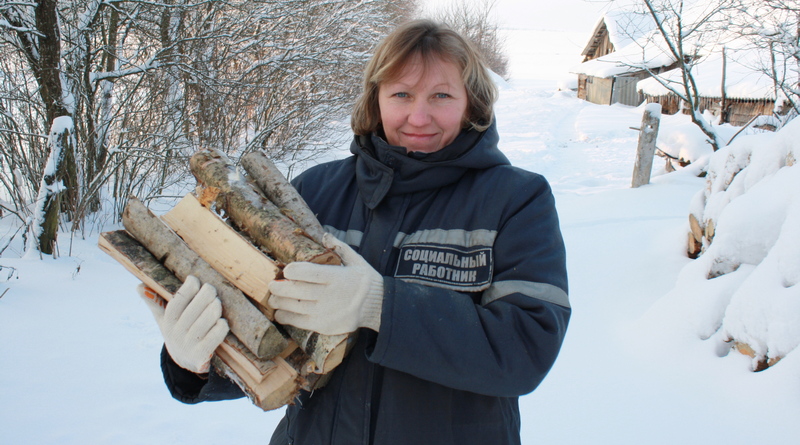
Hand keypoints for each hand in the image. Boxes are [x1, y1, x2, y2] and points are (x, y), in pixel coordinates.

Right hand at [138, 275, 228, 372]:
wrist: (186, 361)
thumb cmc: (177, 331)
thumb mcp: (163, 319)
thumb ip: (154, 302)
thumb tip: (138, 286)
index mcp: (167, 322)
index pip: (176, 303)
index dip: (187, 289)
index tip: (194, 279)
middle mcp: (176, 334)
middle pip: (193, 311)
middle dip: (205, 296)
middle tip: (211, 289)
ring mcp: (189, 346)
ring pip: (205, 322)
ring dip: (214, 309)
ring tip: (217, 302)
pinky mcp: (202, 356)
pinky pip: (214, 337)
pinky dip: (220, 327)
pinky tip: (222, 321)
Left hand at [268, 233, 383, 334]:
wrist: (378, 307)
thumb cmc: (364, 281)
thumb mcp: (357, 261)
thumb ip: (340, 248)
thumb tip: (324, 235)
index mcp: (337, 277)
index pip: (311, 273)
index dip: (294, 271)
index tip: (286, 270)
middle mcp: (330, 295)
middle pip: (298, 291)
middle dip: (280, 288)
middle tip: (271, 284)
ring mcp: (325, 312)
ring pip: (295, 307)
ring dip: (279, 302)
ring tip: (273, 298)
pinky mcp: (323, 325)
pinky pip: (299, 322)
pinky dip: (286, 317)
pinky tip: (280, 312)